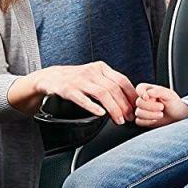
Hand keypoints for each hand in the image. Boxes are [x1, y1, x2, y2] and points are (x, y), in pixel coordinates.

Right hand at [10, 61, 136, 123]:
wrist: (50, 78)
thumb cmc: (76, 80)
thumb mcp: (94, 77)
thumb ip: (110, 84)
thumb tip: (129, 100)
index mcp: (101, 68)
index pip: (122, 80)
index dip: (131, 96)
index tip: (137, 108)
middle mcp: (92, 71)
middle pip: (114, 88)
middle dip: (124, 105)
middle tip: (129, 117)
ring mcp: (80, 80)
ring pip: (102, 93)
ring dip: (113, 108)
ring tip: (119, 119)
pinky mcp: (68, 89)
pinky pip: (82, 98)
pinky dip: (93, 106)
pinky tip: (100, 114)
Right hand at [133, 83, 187, 127]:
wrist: (177, 116)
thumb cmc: (174, 103)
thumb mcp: (169, 95)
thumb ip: (160, 92)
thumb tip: (149, 92)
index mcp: (149, 90)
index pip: (140, 88)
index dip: (141, 93)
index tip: (147, 97)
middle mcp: (144, 99)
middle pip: (138, 102)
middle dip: (150, 106)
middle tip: (161, 107)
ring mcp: (142, 109)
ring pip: (138, 112)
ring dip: (150, 115)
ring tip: (161, 114)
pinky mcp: (142, 119)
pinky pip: (139, 121)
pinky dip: (147, 122)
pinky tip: (155, 120)